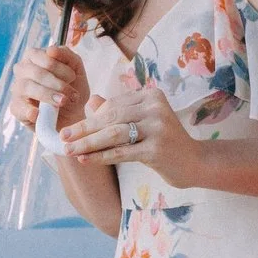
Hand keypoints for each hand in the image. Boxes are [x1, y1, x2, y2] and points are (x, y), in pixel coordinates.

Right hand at [10, 46, 89, 129]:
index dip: (60, 67)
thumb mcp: (76, 69)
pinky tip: (39, 114)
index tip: (73, 77)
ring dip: (48, 95)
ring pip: (26, 87)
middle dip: (57, 84)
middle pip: (36, 72)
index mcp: (34, 56)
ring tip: (63, 102)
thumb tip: (51, 50)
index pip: (42, 56)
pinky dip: (29, 111)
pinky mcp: (16, 108)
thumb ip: (67, 55)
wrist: (73, 115)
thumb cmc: (72, 88)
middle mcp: (22, 70)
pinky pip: (19, 107)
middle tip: (72, 95)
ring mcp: (17, 89)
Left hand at [61, 86, 199, 184]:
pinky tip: (85, 160)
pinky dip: (101, 156)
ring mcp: (158, 127)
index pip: (113, 105)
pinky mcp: (157, 148)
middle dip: (84, 128)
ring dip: (88, 143)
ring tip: (69, 150)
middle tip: (63, 137)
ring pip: (113, 134)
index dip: (90, 118)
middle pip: (111, 117)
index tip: (71, 129)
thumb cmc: (165, 141)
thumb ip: (118, 110)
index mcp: (151, 95)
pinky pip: (122, 152)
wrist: (194, 162)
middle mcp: (155, 107)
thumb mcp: (142, 121)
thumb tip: (91, 101)